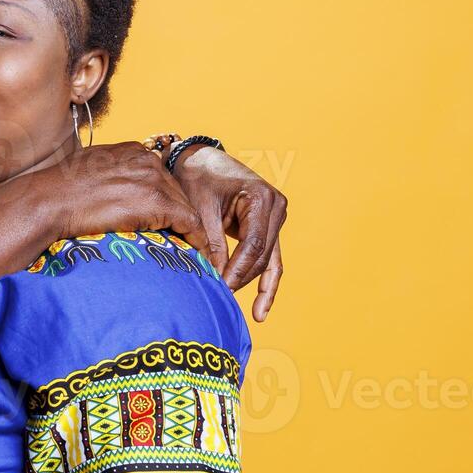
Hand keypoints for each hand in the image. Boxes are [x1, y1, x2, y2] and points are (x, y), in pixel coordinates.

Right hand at [0, 141, 210, 256]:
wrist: (48, 201)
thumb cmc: (56, 193)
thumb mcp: (87, 173)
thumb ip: (107, 178)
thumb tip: (107, 196)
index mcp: (130, 150)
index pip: (159, 178)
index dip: (164, 202)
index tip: (167, 221)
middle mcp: (146, 159)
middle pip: (176, 191)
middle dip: (178, 216)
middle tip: (184, 239)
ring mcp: (152, 179)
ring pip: (185, 207)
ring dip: (189, 229)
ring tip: (194, 250)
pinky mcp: (156, 201)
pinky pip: (188, 222)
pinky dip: (196, 239)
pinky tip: (198, 253)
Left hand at [172, 145, 286, 321]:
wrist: (198, 159)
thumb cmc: (196, 178)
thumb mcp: (199, 209)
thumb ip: (210, 243)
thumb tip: (213, 277)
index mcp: (261, 198)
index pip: (253, 244)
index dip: (238, 270)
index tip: (222, 289)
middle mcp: (275, 208)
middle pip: (263, 255)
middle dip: (243, 279)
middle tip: (222, 299)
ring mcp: (275, 218)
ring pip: (267, 260)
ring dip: (253, 285)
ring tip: (251, 314)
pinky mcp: (267, 227)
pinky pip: (269, 259)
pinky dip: (265, 283)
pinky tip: (260, 309)